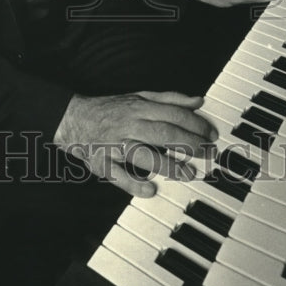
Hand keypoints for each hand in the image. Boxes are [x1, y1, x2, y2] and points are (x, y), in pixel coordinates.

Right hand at [53, 90, 217, 197]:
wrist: (73, 118)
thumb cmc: (111, 109)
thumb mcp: (140, 97)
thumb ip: (170, 99)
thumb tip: (198, 100)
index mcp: (139, 108)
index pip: (173, 114)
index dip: (195, 124)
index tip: (211, 134)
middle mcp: (129, 125)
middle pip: (164, 133)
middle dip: (189, 144)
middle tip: (208, 153)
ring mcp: (116, 145)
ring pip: (144, 155)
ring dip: (168, 165)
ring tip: (189, 174)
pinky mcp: (103, 163)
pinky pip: (119, 176)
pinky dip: (134, 184)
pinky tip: (150, 189)